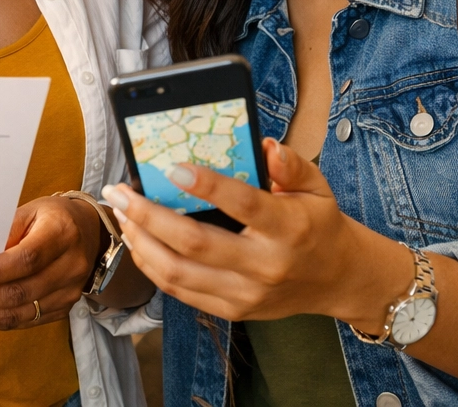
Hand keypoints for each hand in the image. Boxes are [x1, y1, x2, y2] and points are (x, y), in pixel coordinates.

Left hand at [0, 194, 100, 329]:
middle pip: (18, 293)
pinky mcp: (61, 311)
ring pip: (16, 314)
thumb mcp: (29, 210)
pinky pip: (20, 322)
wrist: (89, 233)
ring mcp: (67, 294)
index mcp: (61, 234)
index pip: (25, 259)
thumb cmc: (51, 217)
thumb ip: (1, 231)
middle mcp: (69, 267)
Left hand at [101, 139, 410, 330]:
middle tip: (119, 192)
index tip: (173, 167)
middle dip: (148, 216)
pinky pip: (181, 291)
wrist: (339, 280)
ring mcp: (246, 294)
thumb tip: (265, 146)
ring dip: (141, 242)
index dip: (206, 186)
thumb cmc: (319, 224)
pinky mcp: (232, 310)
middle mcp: (265, 265)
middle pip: (195, 243)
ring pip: (178, 273)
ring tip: (120, 215)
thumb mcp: (317, 187)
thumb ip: (292, 165)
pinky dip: (152, 266)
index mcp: (288, 228)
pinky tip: (138, 241)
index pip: (243, 205)